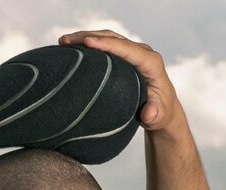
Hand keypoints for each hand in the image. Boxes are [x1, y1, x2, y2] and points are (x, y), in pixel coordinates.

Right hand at [58, 30, 185, 133]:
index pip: (128, 50)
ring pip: (108, 37)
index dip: (108, 45)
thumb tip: (148, 113)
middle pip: (114, 38)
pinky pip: (105, 44)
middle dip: (89, 36)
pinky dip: (88, 43)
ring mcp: (132, 52)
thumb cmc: (160, 113)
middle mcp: (142, 53)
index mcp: (151, 64)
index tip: (88, 43)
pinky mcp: (124, 55)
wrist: (162, 109)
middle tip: (66, 41)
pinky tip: (71, 47)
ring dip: (85, 37)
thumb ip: (155, 115)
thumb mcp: (159, 118)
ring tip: (63, 41)